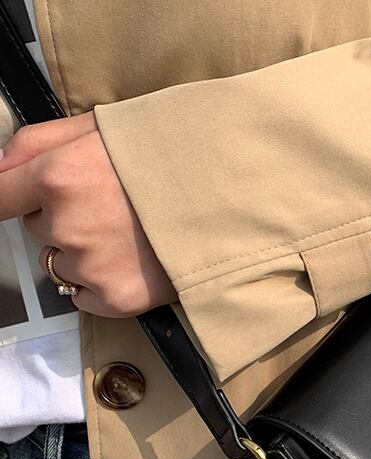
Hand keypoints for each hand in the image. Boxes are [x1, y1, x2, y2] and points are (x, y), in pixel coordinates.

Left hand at [0, 110, 176, 315]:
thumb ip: (36, 142)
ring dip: (84, 254)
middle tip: (112, 209)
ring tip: (129, 237)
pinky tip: (132, 264)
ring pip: (62, 265)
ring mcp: (93, 267)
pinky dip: (100, 284)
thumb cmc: (170, 157)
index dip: (9, 198)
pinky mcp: (117, 299)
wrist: (231, 200)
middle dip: (64, 220)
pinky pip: (83, 297)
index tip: (20, 202)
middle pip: (39, 231)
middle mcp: (68, 226)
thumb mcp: (99, 128)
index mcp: (57, 177)